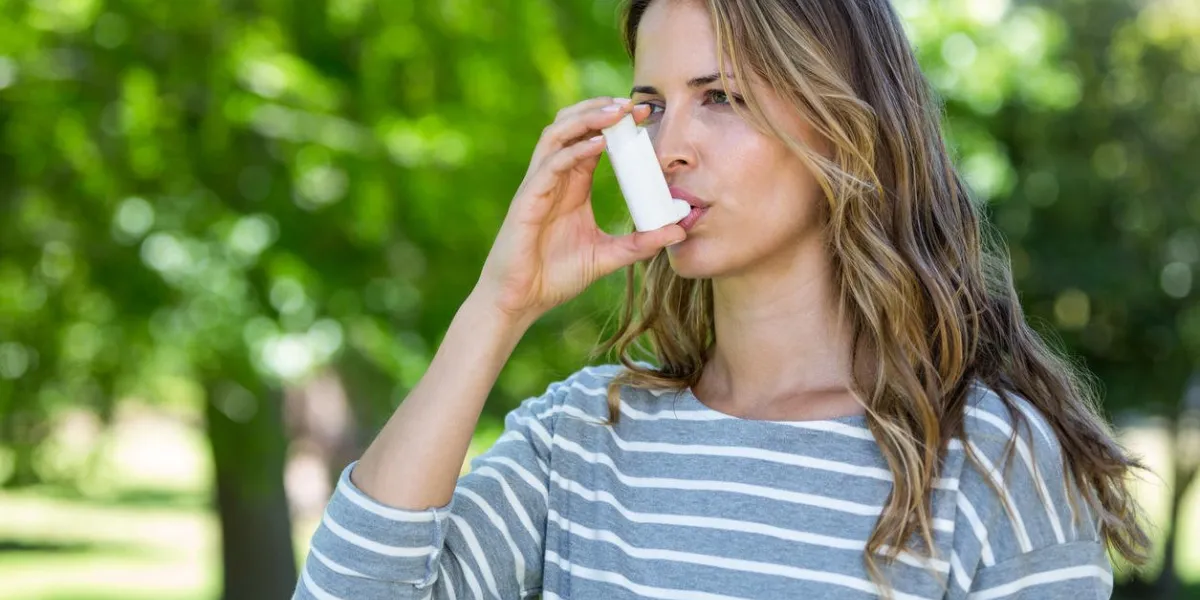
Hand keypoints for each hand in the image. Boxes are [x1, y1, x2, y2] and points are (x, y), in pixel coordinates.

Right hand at [473, 97, 686, 323]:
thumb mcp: (607, 257)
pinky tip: (599, 144)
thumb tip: (678, 233)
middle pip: (572, 125)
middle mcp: (554, 178)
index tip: (646, 114)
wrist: (521, 300)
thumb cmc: (555, 276)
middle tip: (634, 104)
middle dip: (601, 109)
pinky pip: (551, 165)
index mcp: (572, 185)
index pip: (593, 140)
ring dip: (587, 118)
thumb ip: (639, 243)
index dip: (616, 123)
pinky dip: (575, 150)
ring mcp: (538, 185)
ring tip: (616, 112)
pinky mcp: (527, 200)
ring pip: (557, 134)